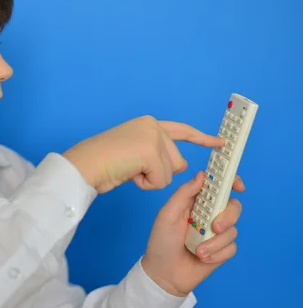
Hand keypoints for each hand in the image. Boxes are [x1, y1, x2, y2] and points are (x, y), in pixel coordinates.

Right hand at [62, 115, 224, 192]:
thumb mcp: (132, 150)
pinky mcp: (151, 152)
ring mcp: (153, 137)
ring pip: (171, 172)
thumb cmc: (101, 162)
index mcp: (148, 123)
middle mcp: (153, 126)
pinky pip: (161, 181)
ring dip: (150, 179)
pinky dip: (145, 184)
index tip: (222, 143)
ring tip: (127, 169)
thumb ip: (154, 152)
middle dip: (160, 172)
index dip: (202, 139)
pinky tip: (128, 173)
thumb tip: (179, 165)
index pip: (182, 131)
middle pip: (178, 161)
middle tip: (134, 168)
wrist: (84, 164)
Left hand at [141, 171, 244, 295]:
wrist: (164, 273)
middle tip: (214, 227)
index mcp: (195, 202)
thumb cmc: (162, 241)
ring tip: (198, 251)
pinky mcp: (222, 250)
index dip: (231, 181)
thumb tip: (202, 175)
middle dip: (227, 216)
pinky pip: (231, 248)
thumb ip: (184, 193)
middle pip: (232, 206)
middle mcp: (209, 215)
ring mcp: (216, 233)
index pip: (217, 187)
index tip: (238, 186)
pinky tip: (202, 258)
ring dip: (215, 242)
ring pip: (233, 230)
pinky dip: (217, 254)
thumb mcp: (167, 214)